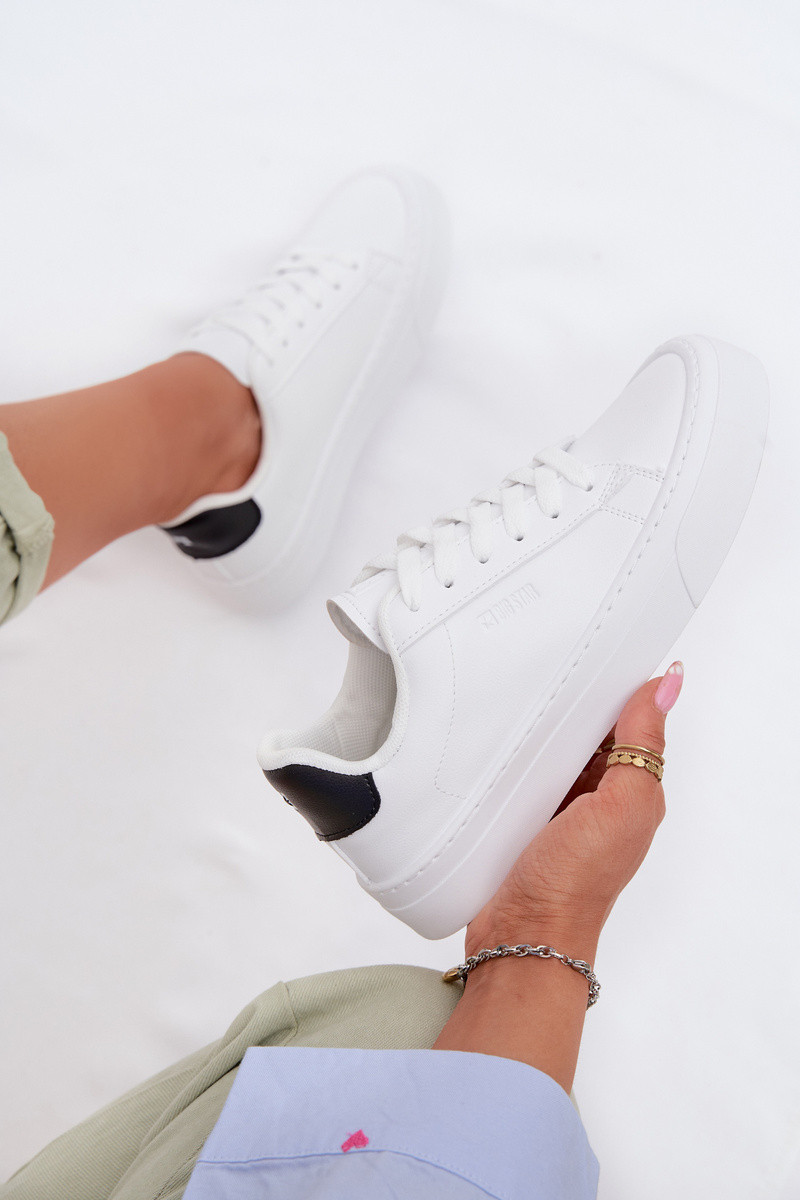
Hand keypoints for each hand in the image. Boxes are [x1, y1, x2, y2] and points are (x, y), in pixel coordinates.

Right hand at [466, 664, 682, 957]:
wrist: (522, 938)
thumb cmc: (574, 887)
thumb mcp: (622, 806)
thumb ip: (643, 746)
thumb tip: (668, 687)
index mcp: (633, 794)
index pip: (632, 726)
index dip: (618, 693)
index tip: (598, 658)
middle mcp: (600, 802)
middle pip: (589, 737)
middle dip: (573, 708)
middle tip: (549, 674)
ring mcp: (561, 812)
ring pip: (553, 753)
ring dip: (539, 734)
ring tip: (520, 704)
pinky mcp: (524, 820)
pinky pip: (521, 775)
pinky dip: (513, 760)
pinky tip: (499, 747)